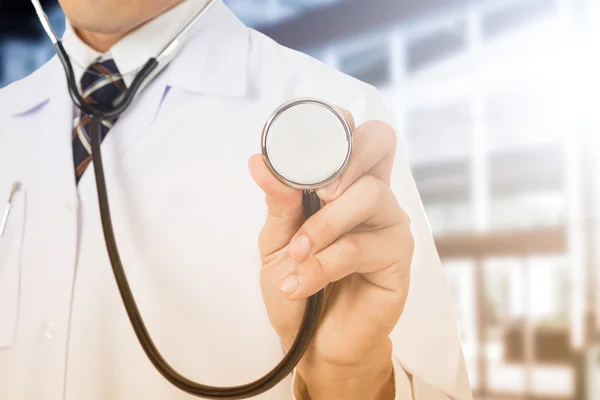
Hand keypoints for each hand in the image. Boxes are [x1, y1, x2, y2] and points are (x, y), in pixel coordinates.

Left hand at [248, 108, 412, 399]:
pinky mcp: (398, 258)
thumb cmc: (297, 284)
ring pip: (369, 195)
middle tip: (317, 190)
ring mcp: (390, 225)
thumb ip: (278, 201)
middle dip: (344, 158)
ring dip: (323, 226)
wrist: (312, 341)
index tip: (300, 142)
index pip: (356, 133)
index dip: (337, 123)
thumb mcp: (277, 241)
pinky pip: (362, 246)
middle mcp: (373, 196)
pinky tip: (302, 282)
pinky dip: (325, 263)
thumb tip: (259, 162)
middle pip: (380, 141)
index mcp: (346, 183)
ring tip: (297, 255)